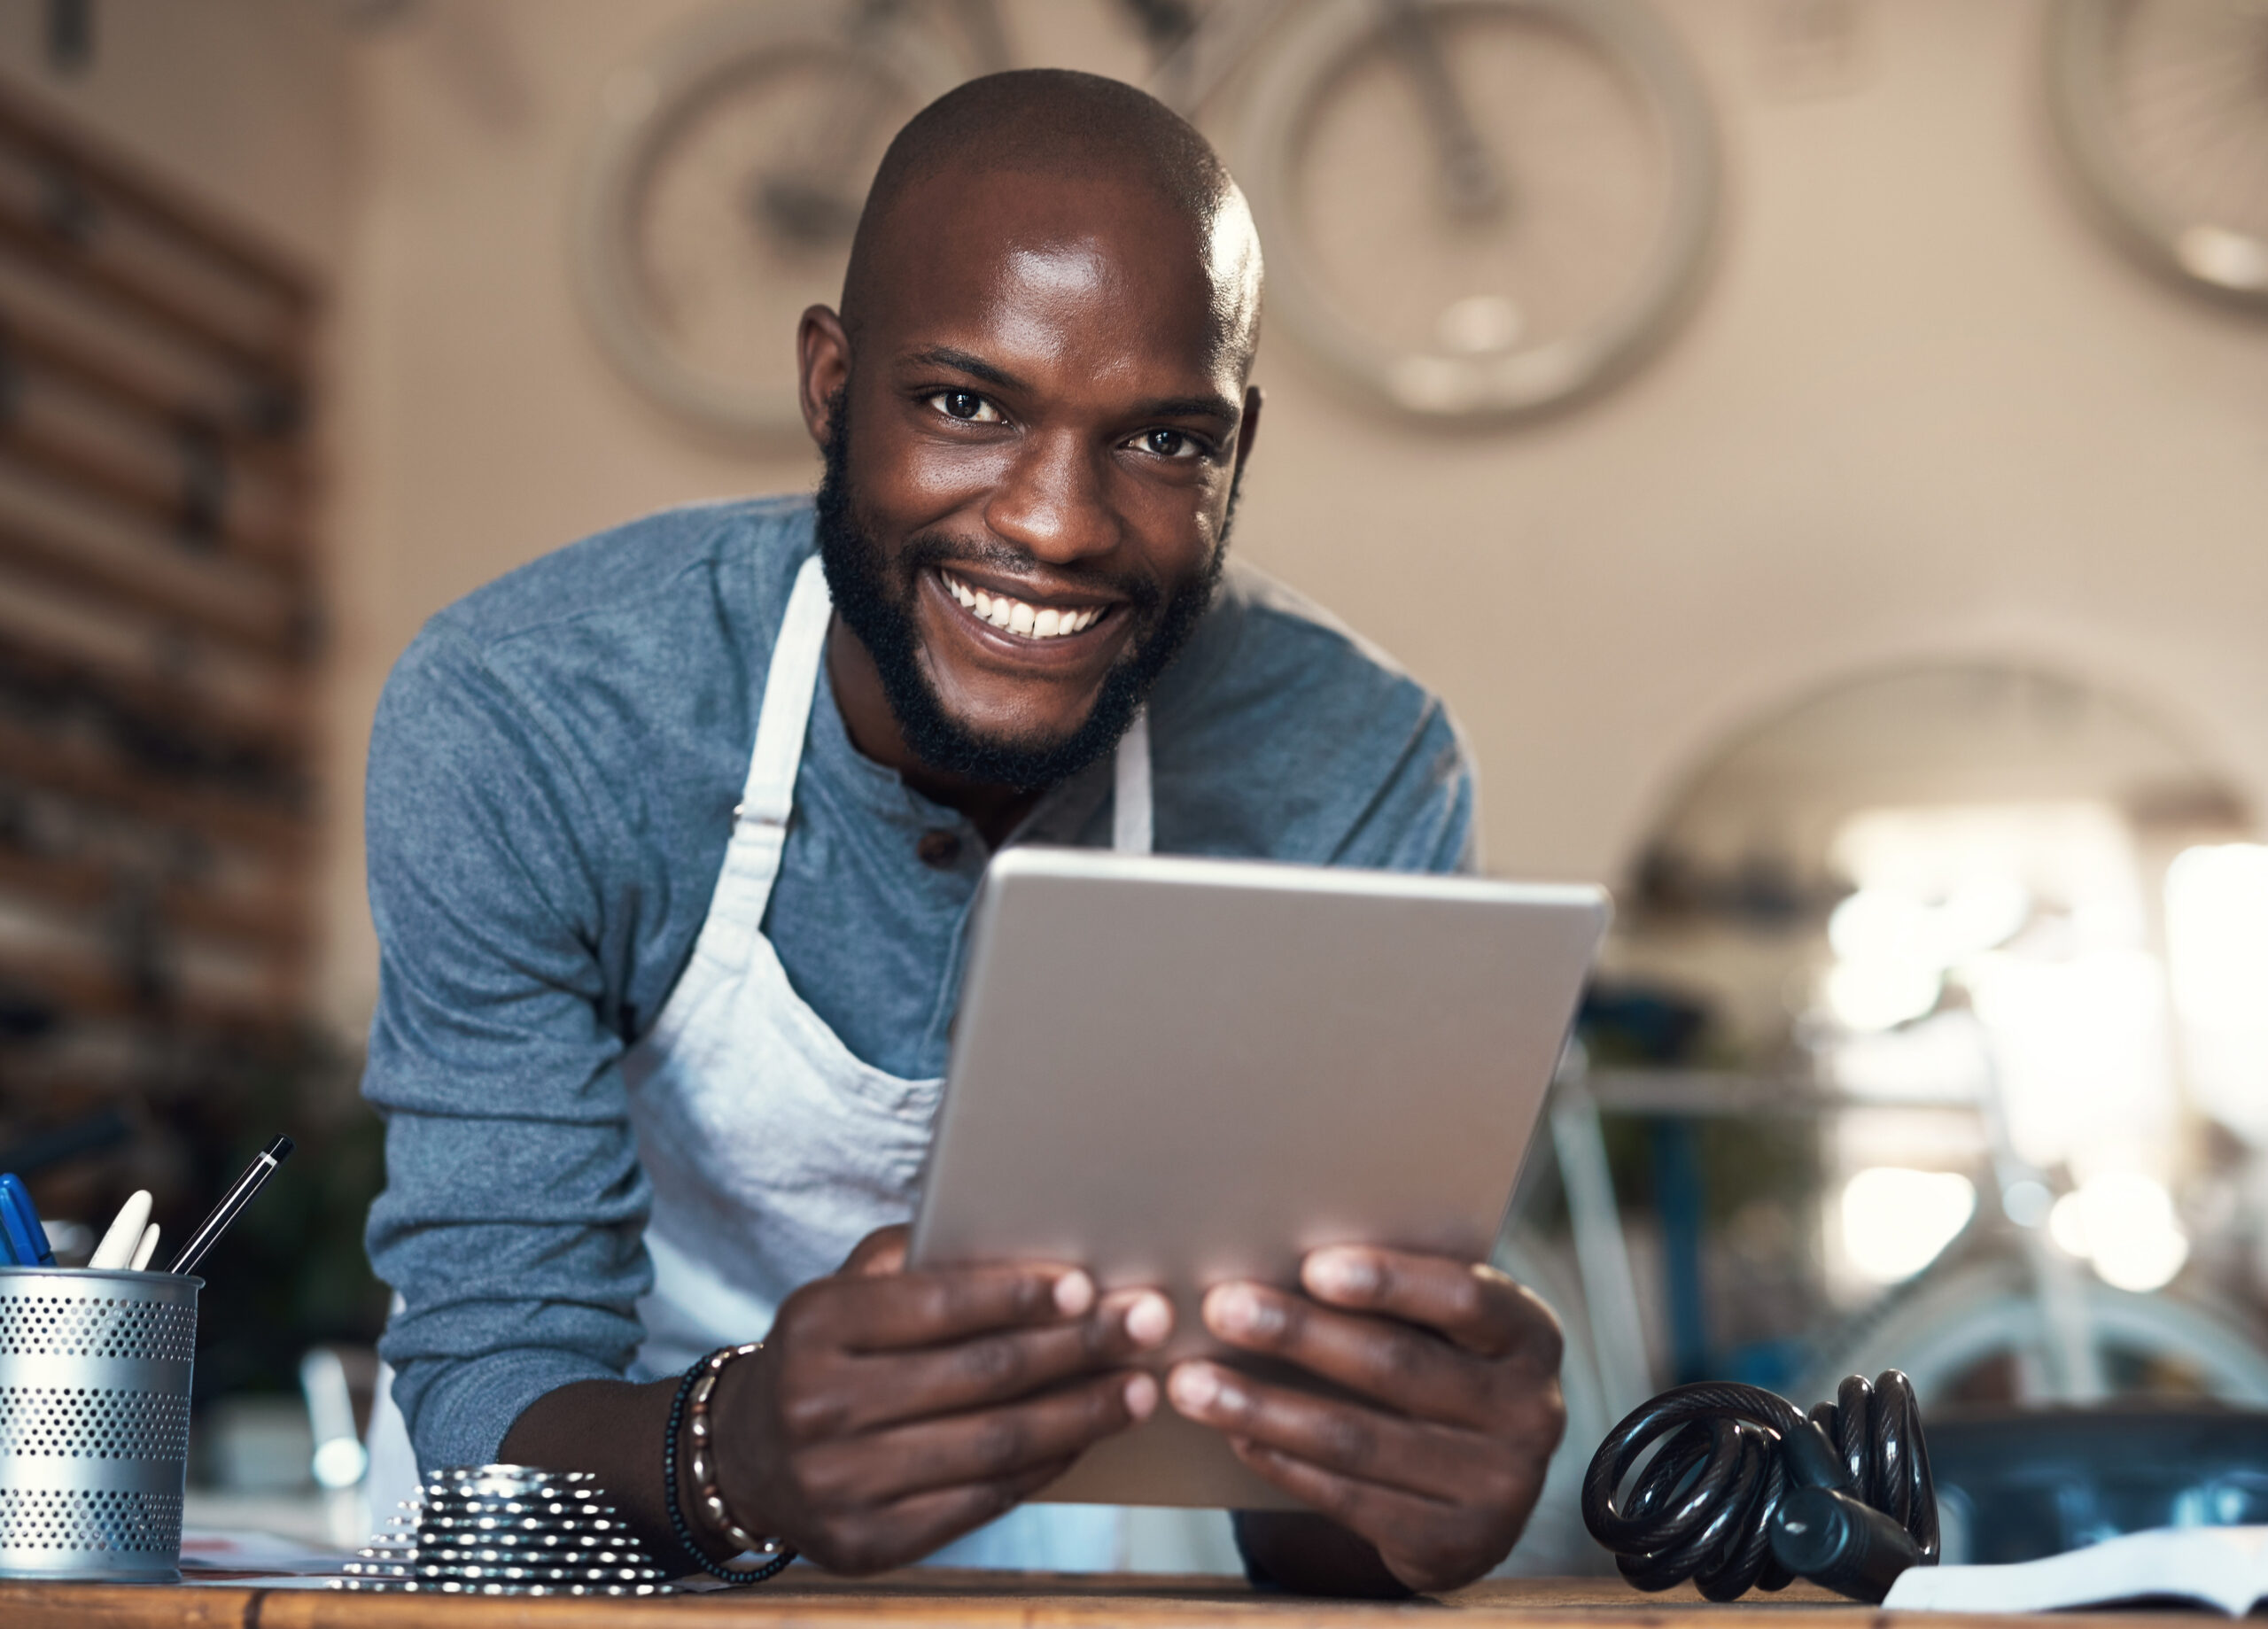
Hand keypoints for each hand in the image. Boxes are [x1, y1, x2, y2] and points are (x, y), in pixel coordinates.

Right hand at [704, 1225, 1172, 1573]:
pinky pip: (980, 1501)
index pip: (936, 1305)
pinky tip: (1086, 1438)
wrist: (747, 1458)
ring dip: (1079, 1415)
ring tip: (1137, 1389)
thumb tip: (1019, 1238)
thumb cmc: (826, 1353)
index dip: (1018, 1295)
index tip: (1088, 1285)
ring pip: (991, 1444)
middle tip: (1143, 1325)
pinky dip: (1045, 1466)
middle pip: (978, 1375)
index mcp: (815, 1324)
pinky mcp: (866, 1544)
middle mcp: (819, 1405)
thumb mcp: (845, 1289)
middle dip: (1075, 1349)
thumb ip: (914, 1259)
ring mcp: (840, 1484)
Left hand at [1167, 1246, 1564, 1593]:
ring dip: (1264, 1407)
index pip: (1465, 1296)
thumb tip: (1277, 1242)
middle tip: (1220, 1307)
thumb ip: (1397, 1293)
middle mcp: (1531, 1411)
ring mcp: (1499, 1488)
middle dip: (1299, 1334)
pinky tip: (1234, 1436)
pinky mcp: (1454, 1545)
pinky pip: (1350, 1499)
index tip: (1310, 1264)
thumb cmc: (1439, 1365)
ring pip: (1359, 1439)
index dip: (1390, 1281)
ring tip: (1192, 1382)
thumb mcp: (1445, 1327)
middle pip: (1397, 1366)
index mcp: (1531, 1334)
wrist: (1477, 1489)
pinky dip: (1283, 1464)